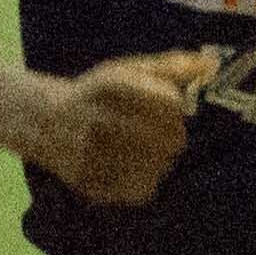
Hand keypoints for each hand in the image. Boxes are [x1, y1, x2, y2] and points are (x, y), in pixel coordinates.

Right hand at [29, 50, 216, 206]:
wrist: (43, 122)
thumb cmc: (97, 94)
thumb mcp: (128, 70)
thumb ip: (172, 66)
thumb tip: (212, 64)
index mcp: (110, 86)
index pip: (171, 105)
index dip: (174, 110)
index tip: (163, 110)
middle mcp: (99, 119)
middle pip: (171, 139)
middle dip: (170, 137)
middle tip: (154, 134)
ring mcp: (92, 155)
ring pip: (160, 167)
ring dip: (159, 161)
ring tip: (142, 151)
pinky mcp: (90, 182)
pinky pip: (142, 189)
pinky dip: (144, 181)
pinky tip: (131, 168)